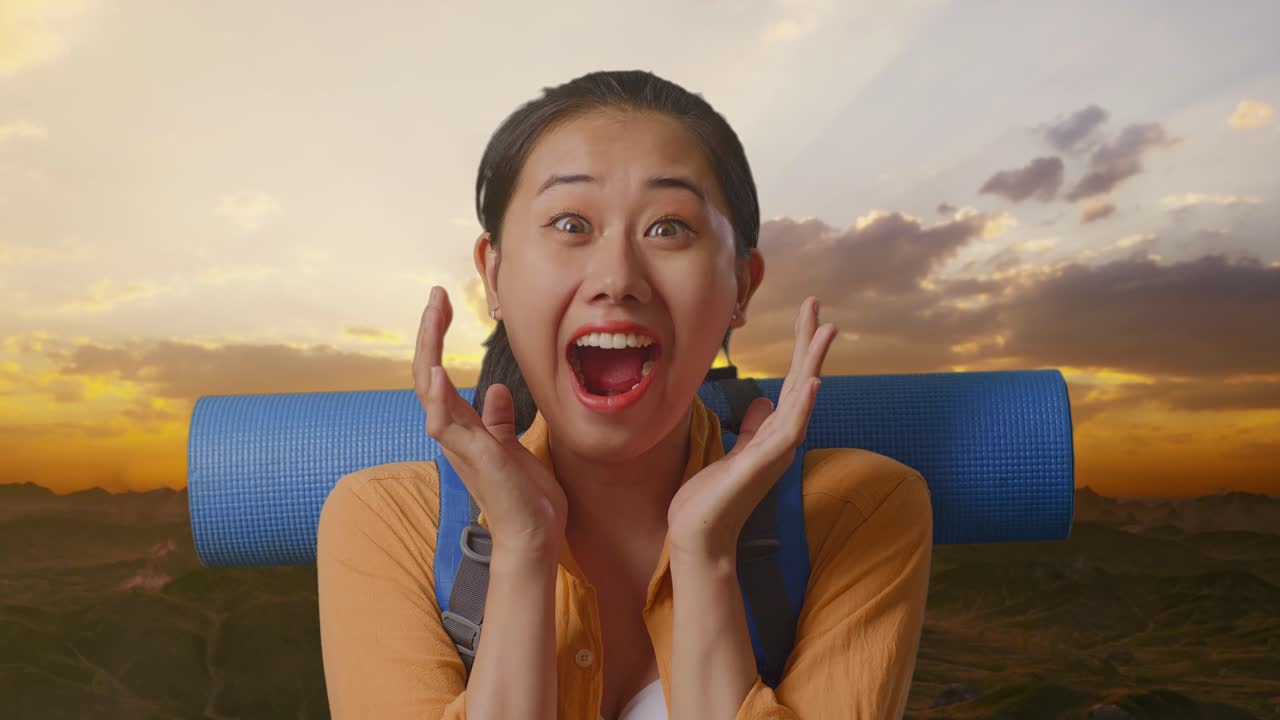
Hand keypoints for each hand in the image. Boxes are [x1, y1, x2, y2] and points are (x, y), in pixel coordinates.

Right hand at [413, 286, 567, 558]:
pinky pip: (444, 422)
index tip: (442, 304)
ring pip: (428, 389)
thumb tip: (494, 391)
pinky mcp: (473, 456)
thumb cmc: (525, 497)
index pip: (438, 373)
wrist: (535, 534)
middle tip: (435, 296)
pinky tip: (438, 369)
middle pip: (426, 372)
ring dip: (429, 349)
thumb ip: (499, 420)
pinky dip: (438, 395)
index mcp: (462, 427)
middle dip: (429, 333)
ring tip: (433, 314)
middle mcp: (453, 432)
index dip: (436, 338)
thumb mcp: (512, 446)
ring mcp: (459, 444)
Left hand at [667, 296, 835, 559]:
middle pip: (802, 380)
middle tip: (816, 304)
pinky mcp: (764, 464)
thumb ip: (751, 430)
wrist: (699, 537)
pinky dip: (802, 406)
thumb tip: (763, 404)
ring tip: (826, 330)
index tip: (806, 314)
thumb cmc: (710, 499)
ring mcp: (776, 452)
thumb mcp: (731, 453)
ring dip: (814, 363)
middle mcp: (781, 440)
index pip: (791, 381)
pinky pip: (789, 430)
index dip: (799, 347)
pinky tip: (813, 383)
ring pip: (803, 398)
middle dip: (808, 342)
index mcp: (771, 434)